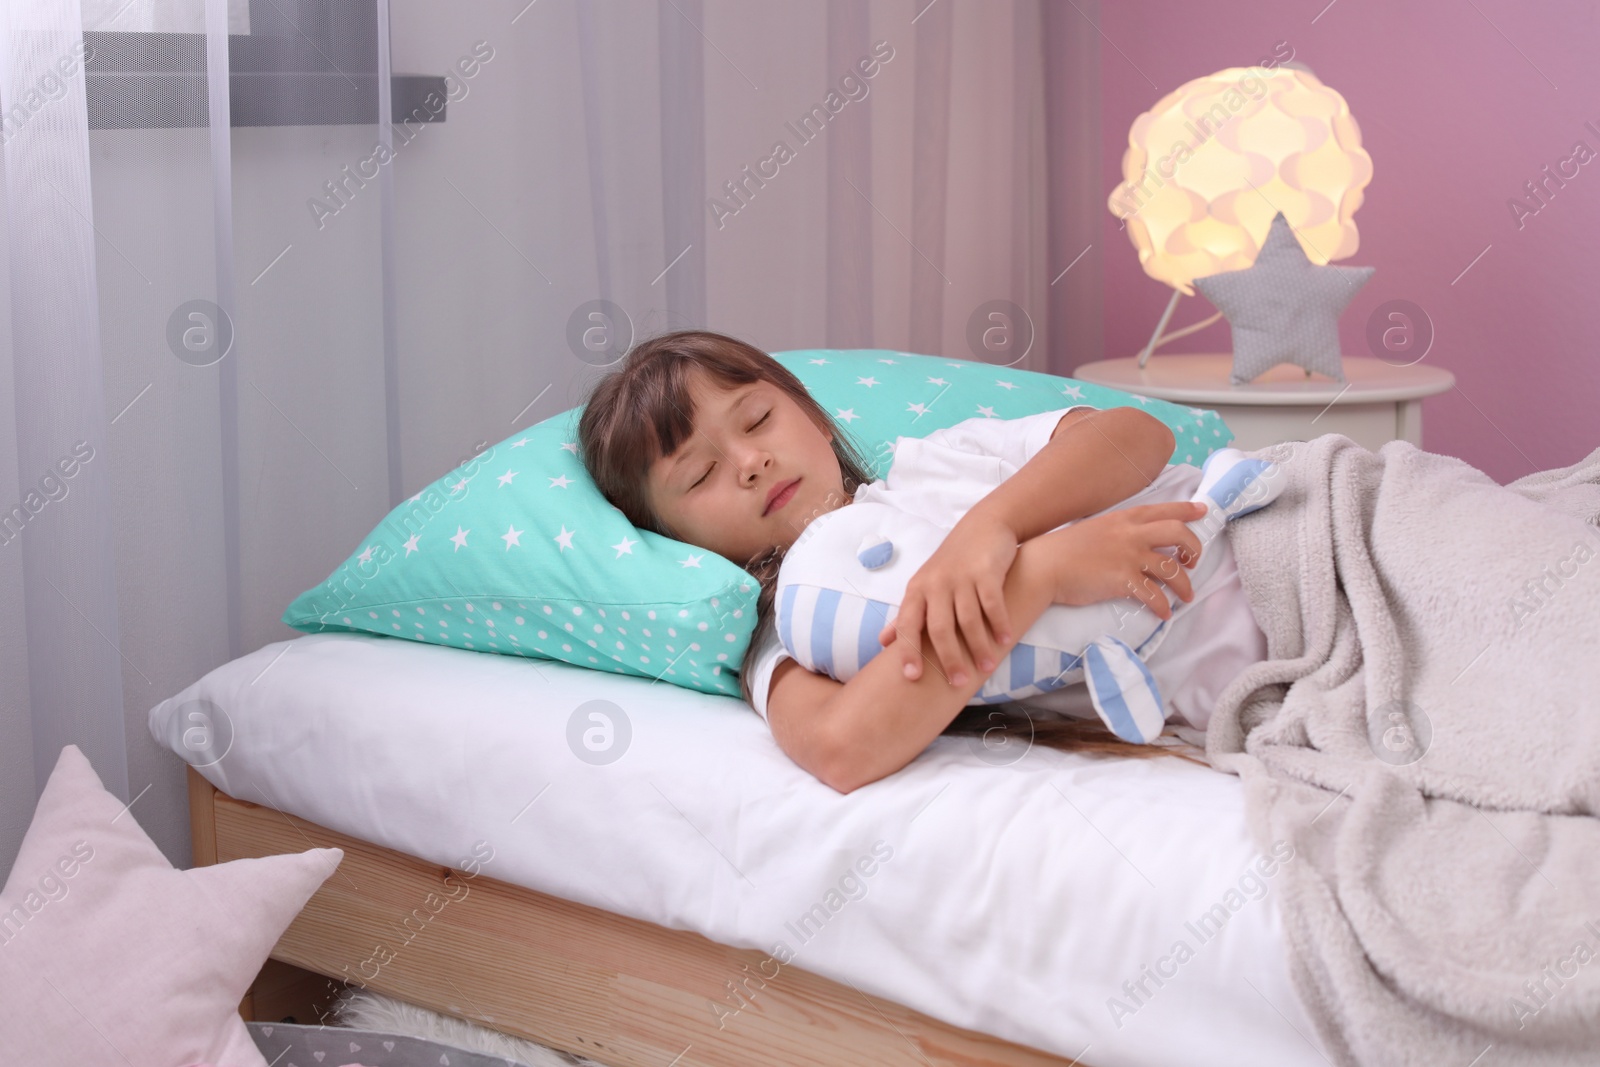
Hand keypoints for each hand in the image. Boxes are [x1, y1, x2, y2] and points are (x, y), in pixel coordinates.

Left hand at [877, 511, 1017, 686]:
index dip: (908, 651)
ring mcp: (962, 577)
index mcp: (917, 590)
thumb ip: (906, 615)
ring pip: (968, 619)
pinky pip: (993, 603)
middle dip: (949, 658)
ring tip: (986, 668)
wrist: (983, 526)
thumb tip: (882, 642)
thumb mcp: (924, 586)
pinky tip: (1005, 641)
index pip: (907, 625)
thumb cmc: (950, 564)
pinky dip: (999, 624)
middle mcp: (936, 584)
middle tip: (958, 683)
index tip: (912, 677)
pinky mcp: (987, 572)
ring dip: (979, 647)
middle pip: (939, 628)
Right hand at [1038, 501, 1206, 620]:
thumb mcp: (1096, 529)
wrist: (1044, 565)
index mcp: (1124, 518)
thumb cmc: (1064, 549)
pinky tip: (1164, 613)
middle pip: (1178, 534)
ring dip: (1185, 584)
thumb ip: (1119, 531)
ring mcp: (1128, 556)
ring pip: (1172, 568)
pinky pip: (1154, 595)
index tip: (1203, 512)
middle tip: (1192, 561)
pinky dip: (1164, 606)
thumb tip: (1137, 542)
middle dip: (1194, 548)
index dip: (1187, 510)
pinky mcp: (1123, 580)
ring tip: (1186, 595)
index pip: (1164, 509)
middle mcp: (1131, 534)